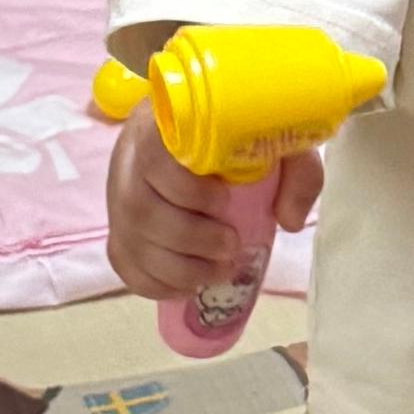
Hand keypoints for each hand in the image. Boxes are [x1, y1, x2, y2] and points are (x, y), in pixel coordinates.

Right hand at [103, 106, 297, 311]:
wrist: (198, 129)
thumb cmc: (236, 132)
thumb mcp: (273, 135)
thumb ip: (295, 169)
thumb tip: (289, 221)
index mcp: (159, 127)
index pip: (153, 158)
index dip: (186, 188)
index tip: (224, 200)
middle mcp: (128, 162)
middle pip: (140, 209)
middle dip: (191, 238)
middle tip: (231, 246)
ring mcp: (118, 198)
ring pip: (131, 242)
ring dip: (178, 268)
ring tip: (219, 270)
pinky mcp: (119, 228)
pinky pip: (123, 264)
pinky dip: (155, 283)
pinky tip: (190, 285)